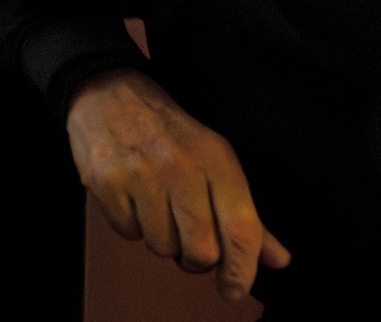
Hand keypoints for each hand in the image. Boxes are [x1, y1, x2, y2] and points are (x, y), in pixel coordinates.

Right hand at [67, 69, 290, 301]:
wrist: (108, 92)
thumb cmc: (167, 131)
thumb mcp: (214, 159)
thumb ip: (243, 212)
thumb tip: (276, 259)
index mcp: (215, 159)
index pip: (240, 228)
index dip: (243, 269)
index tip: (234, 289)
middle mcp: (179, 166)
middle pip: (201, 250)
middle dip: (196, 260)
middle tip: (189, 245)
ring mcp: (139, 174)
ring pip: (161, 247)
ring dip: (162, 241)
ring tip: (157, 210)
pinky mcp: (104, 181)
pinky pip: (127, 233)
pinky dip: (131, 226)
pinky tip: (132, 200)